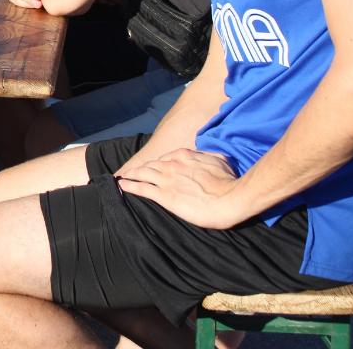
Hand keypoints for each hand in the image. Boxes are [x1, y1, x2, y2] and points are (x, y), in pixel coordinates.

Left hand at [116, 148, 242, 228]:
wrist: (230, 198)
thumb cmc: (229, 181)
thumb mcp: (220, 160)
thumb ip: (210, 155)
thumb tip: (209, 155)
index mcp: (184, 155)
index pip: (165, 158)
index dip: (157, 163)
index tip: (152, 166)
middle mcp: (172, 165)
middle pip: (151, 165)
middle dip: (141, 168)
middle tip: (131, 172)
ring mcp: (166, 180)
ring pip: (143, 174)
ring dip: (131, 175)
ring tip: (123, 177)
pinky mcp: (164, 195)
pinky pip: (141, 188)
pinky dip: (129, 186)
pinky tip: (121, 185)